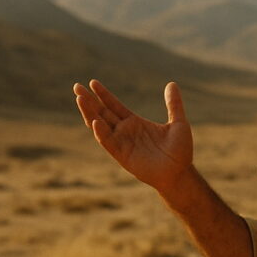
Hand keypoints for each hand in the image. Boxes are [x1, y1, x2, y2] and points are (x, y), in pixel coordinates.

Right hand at [73, 80, 193, 191]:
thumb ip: (174, 104)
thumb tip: (172, 83)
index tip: (93, 82)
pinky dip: (101, 133)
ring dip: (90, 113)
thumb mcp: (179, 123)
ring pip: (100, 125)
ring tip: (80, 99)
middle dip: (89, 100)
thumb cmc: (180, 151)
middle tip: (76, 86)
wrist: (180, 173)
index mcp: (135, 122)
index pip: (114, 106)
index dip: (103, 95)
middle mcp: (125, 132)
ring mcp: (122, 143)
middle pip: (102, 113)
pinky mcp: (122, 155)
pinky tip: (95, 122)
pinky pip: (108, 142)